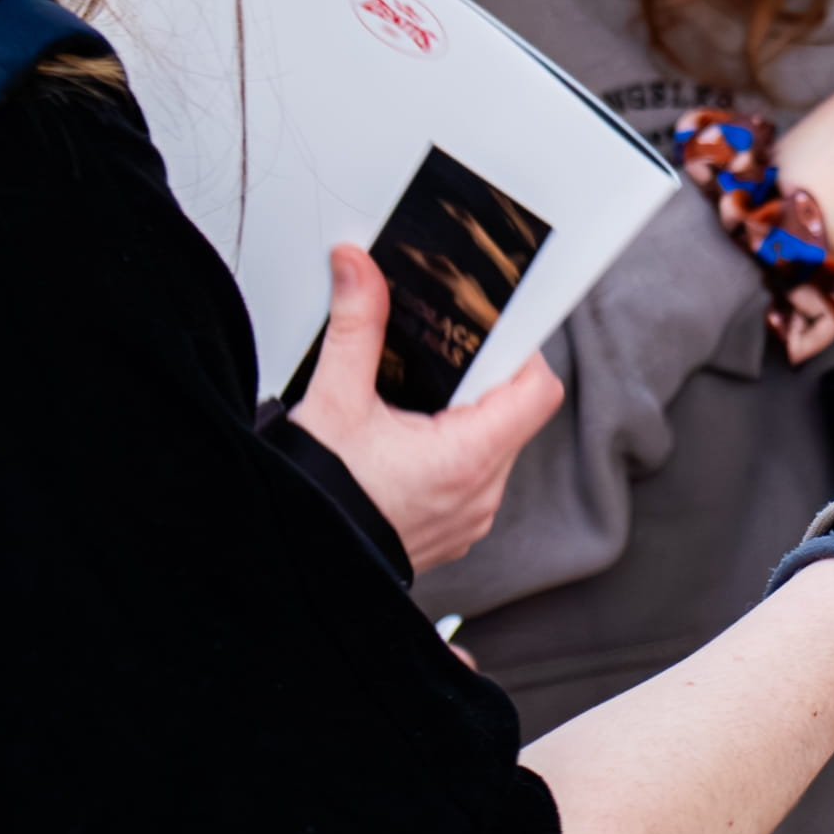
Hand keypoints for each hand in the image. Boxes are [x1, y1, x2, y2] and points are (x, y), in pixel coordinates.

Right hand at [286, 243, 572, 575]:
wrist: (297, 562)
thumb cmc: (318, 499)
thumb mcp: (333, 402)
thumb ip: (355, 328)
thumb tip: (359, 270)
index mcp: (467, 459)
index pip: (537, 391)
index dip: (518, 353)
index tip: (488, 334)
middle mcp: (480, 494)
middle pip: (515, 414)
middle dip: (481, 382)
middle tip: (439, 363)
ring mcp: (469, 518)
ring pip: (495, 448)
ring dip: (466, 421)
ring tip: (418, 405)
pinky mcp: (452, 531)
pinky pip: (473, 481)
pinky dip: (451, 456)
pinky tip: (409, 444)